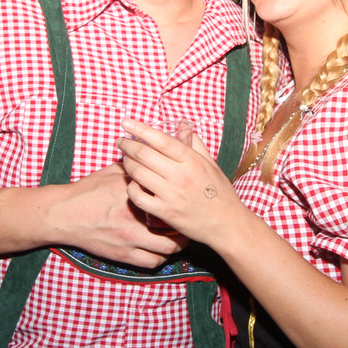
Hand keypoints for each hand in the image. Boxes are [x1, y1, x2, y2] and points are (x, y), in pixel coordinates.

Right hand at [51, 162, 185, 267]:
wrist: (64, 213)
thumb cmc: (88, 191)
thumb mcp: (112, 173)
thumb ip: (134, 167)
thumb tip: (150, 154)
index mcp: (135, 194)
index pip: (168, 195)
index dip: (182, 197)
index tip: (187, 197)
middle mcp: (136, 217)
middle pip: (175, 225)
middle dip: (185, 225)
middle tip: (187, 222)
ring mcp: (130, 238)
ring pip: (168, 248)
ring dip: (177, 244)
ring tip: (179, 239)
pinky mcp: (122, 254)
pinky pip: (151, 262)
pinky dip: (160, 258)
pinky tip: (161, 251)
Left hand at [118, 118, 244, 248]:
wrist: (227, 224)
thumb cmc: (220, 193)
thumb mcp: (211, 164)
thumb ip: (194, 144)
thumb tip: (182, 124)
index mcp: (192, 161)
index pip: (161, 140)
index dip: (140, 129)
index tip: (126, 123)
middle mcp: (180, 175)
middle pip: (144, 154)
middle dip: (127, 145)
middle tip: (121, 142)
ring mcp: (171, 194)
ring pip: (138, 173)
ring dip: (127, 164)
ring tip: (125, 160)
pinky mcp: (164, 212)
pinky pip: (137, 197)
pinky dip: (131, 188)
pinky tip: (132, 184)